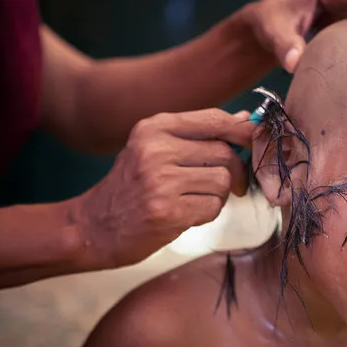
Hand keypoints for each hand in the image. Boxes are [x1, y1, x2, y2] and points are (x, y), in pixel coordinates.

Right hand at [72, 109, 252, 269]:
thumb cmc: (132, 187)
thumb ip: (198, 134)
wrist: (94, 227)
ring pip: (223, 181)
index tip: (253, 142)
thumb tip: (244, 119)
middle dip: (235, 172)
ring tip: (197, 200)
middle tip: (230, 186)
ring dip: (220, 195)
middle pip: (224, 153)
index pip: (214, 120)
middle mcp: (156, 149)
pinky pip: (213, 207)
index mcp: (154, 128)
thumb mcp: (154, 149)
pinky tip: (187, 214)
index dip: (243, 131)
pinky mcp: (167, 211)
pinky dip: (208, 213)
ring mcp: (160, 180)